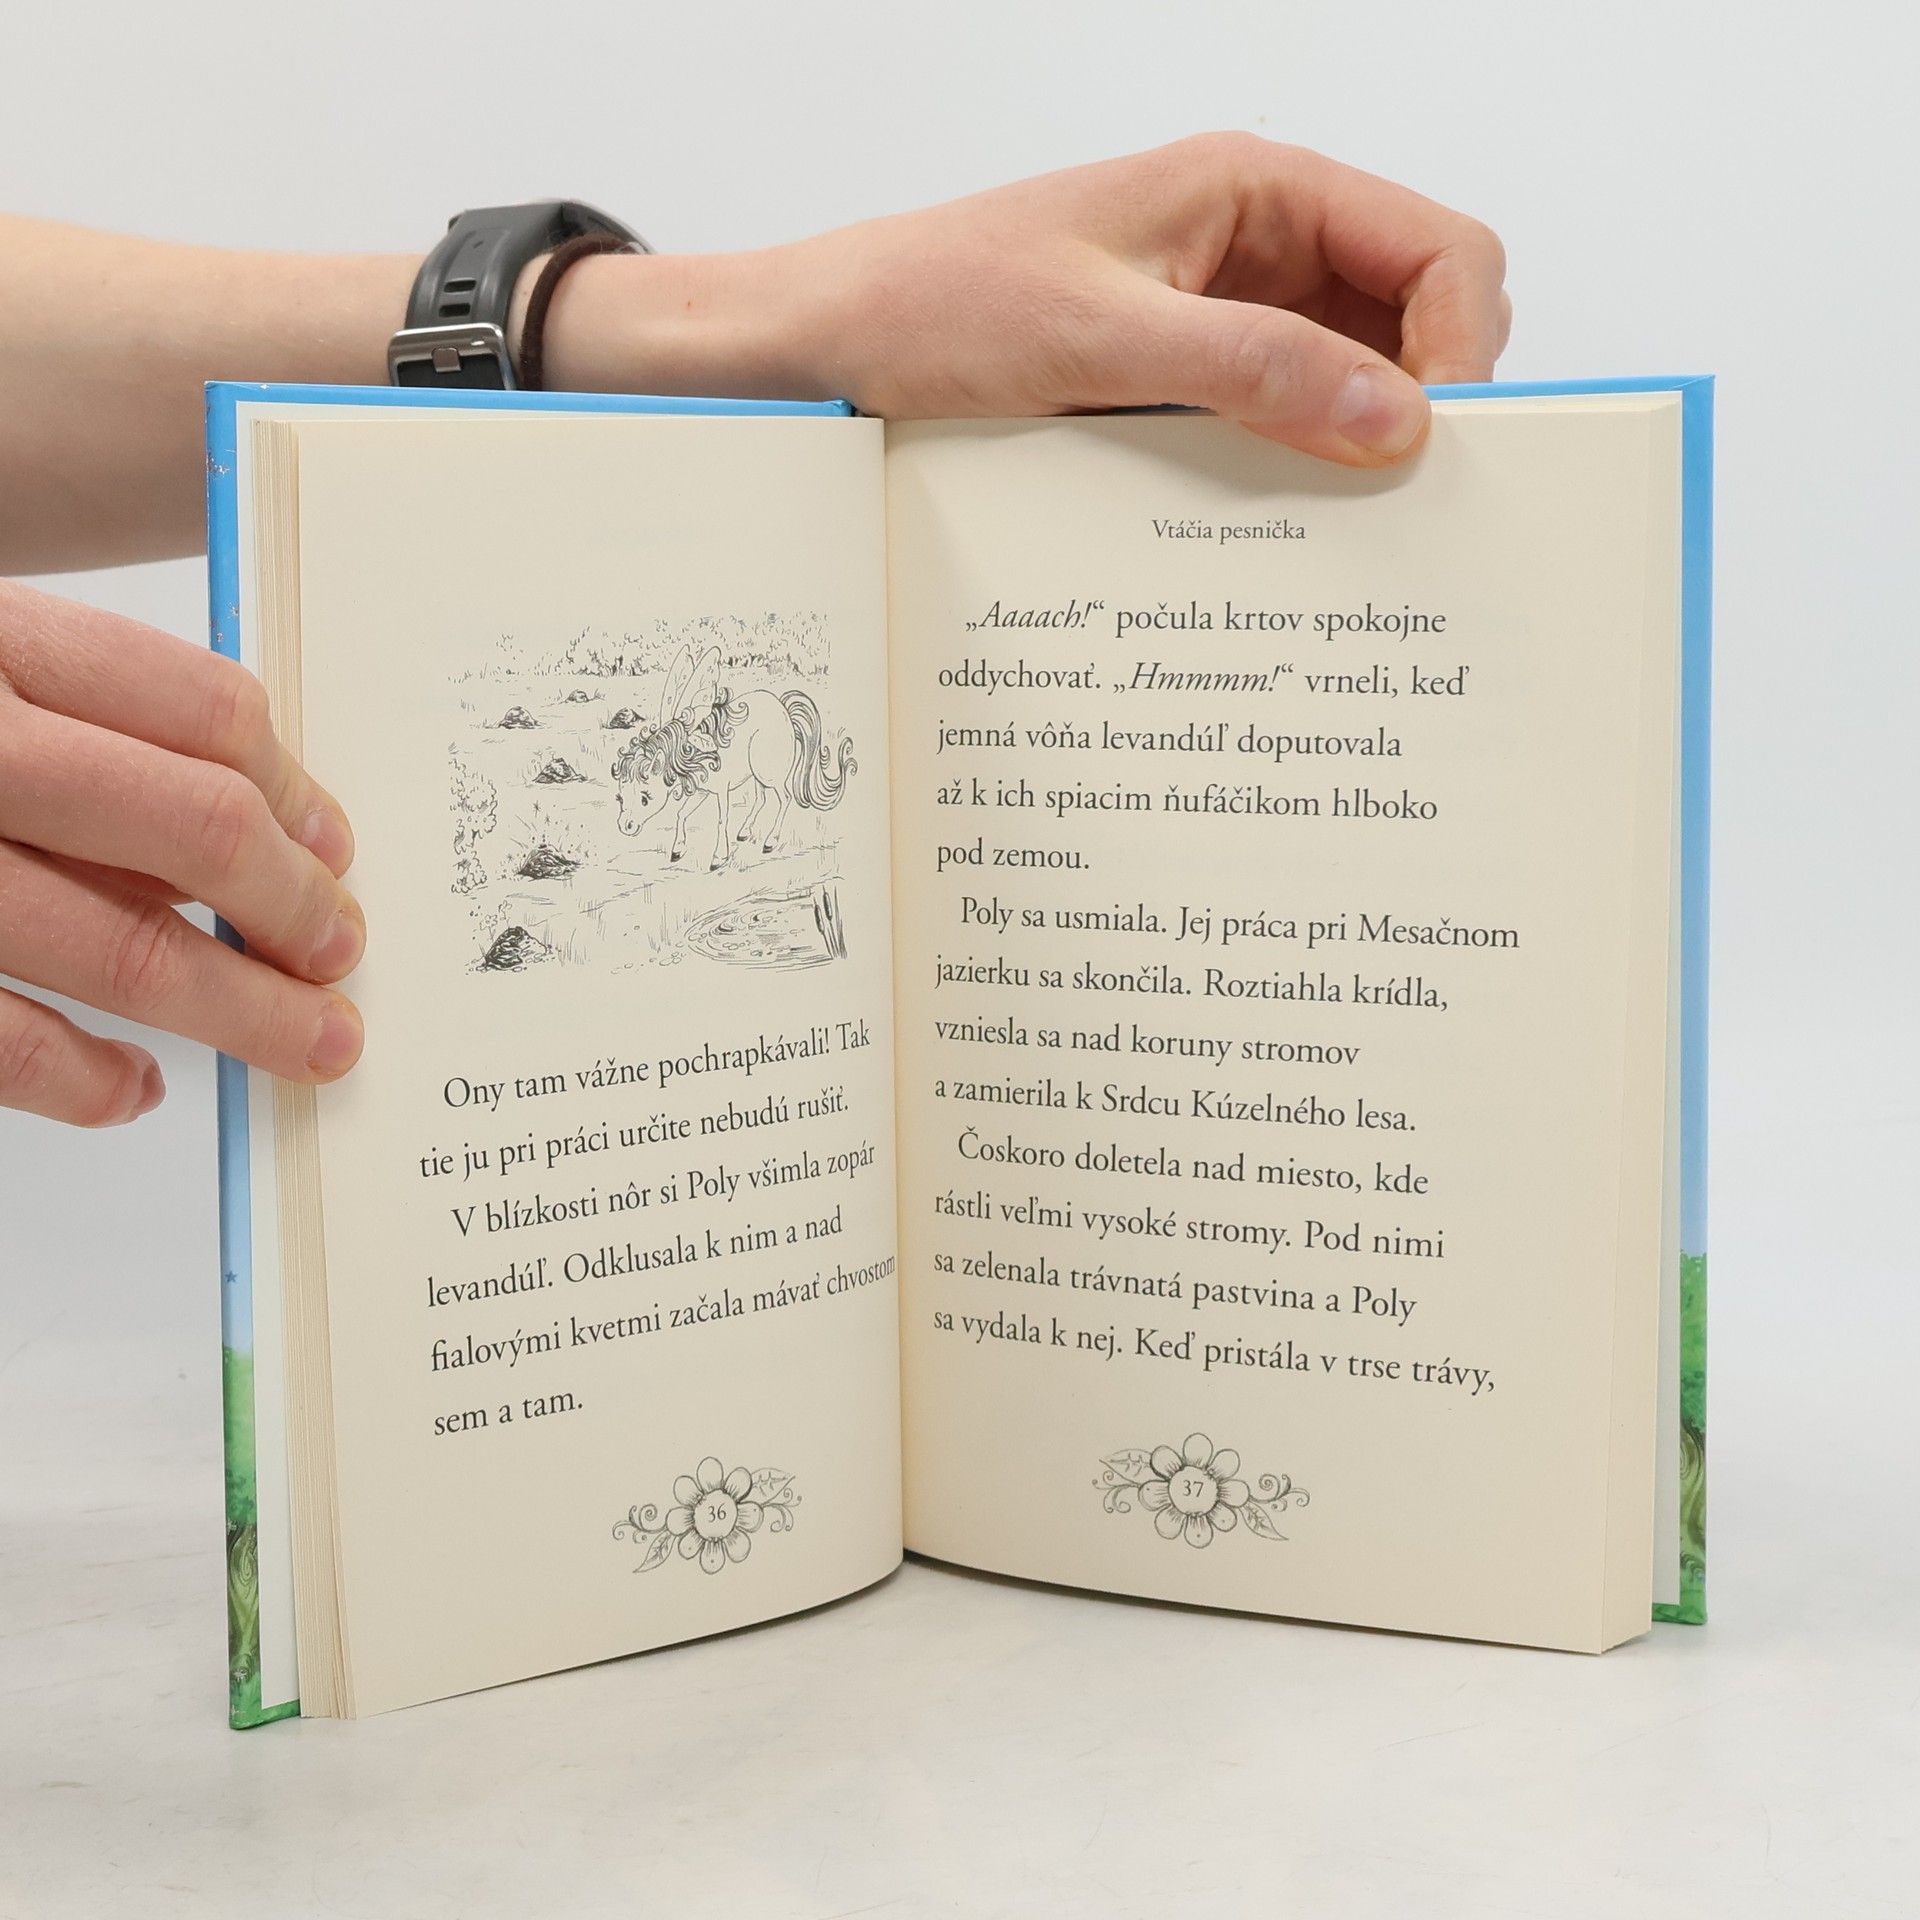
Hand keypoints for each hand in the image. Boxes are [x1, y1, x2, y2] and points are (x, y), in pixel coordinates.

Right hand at [0, 581, 364, 1125]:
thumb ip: (80, 722)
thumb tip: (250, 833)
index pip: (203, 712)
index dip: (296, 790)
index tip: (336, 847)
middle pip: (194, 830)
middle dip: (295, 908)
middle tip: (340, 952)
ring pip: (123, 949)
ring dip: (243, 1010)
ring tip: (311, 1041)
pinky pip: (4, 1041)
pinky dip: (87, 1080)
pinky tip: (137, 1092)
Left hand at [547, 134, 1509, 466]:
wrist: (831, 342)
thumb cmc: (937, 303)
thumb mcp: (1099, 340)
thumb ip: (1254, 369)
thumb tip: (1397, 419)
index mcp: (1256, 188)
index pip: (1439, 249)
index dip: (1466, 347)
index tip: (1440, 449)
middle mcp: (1257, 245)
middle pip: (1415, 318)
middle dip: (1428, 404)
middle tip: (1407, 505)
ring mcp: (1224, 315)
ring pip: (1354, 380)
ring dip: (1361, 447)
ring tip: (1350, 531)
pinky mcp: (1184, 378)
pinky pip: (1280, 419)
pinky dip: (1298, 469)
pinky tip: (1283, 527)